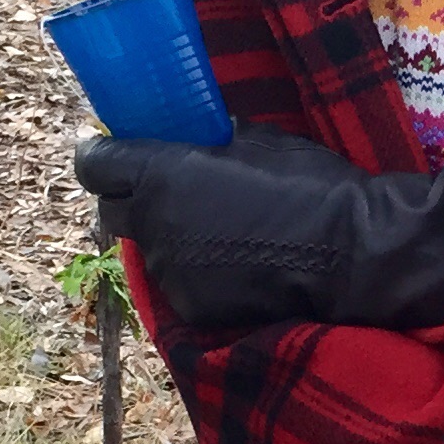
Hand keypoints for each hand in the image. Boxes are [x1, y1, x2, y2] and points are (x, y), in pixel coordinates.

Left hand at [74, 126, 443, 332]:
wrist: (349, 255)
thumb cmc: (307, 184)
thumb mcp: (256, 139)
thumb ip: (208, 140)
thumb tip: (194, 137)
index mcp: (160, 175)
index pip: (94, 166)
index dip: (100, 158)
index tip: (111, 153)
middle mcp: (153, 225)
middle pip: (112, 211)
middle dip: (130, 200)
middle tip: (165, 191)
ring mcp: (170, 271)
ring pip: (149, 249)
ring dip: (168, 237)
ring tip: (214, 230)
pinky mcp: (191, 307)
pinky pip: (180, 282)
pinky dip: (196, 271)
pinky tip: (234, 262)